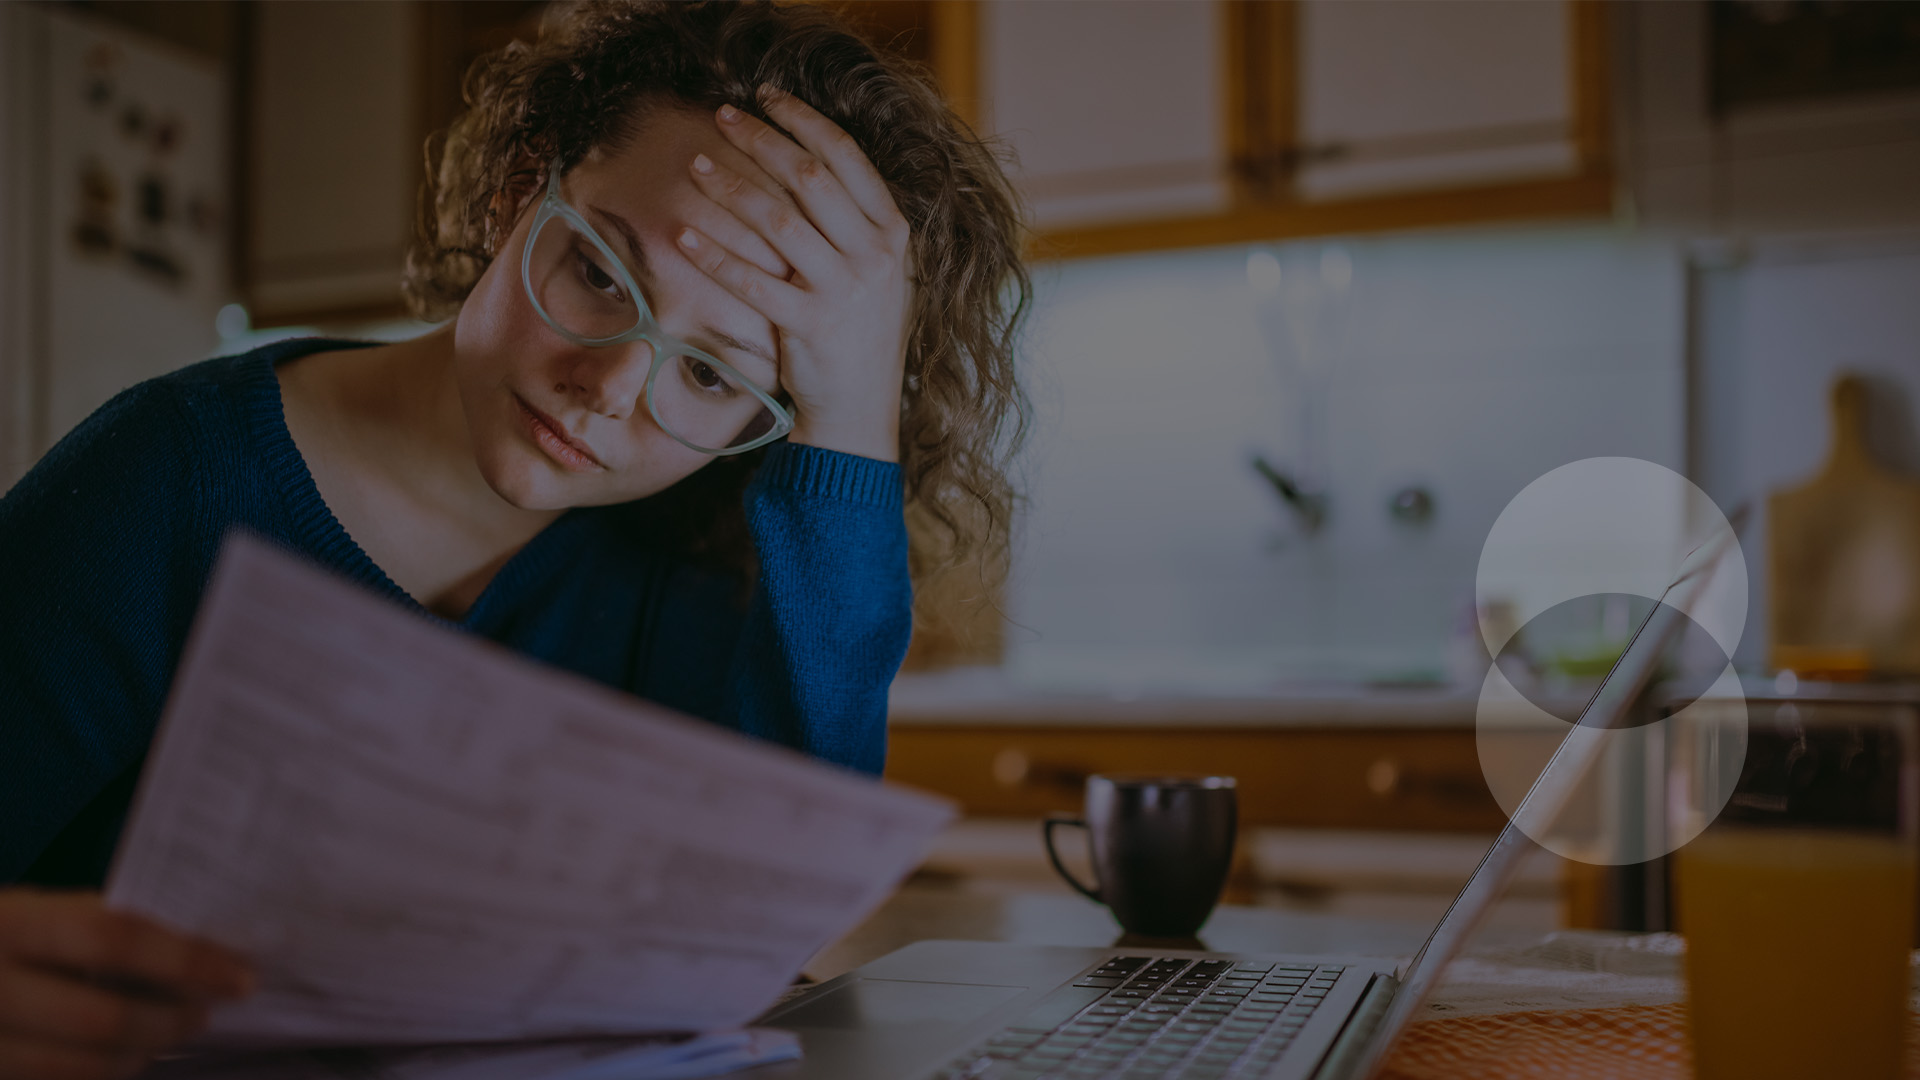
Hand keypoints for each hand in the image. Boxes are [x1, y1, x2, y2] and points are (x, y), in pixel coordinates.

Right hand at [0, 889, 252, 1079]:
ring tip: (164, 1035)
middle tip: (202, 1012)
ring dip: (139, 1056)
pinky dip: (97, 1075)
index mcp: (7, 923)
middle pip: (103, 1018)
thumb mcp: (26, 910)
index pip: (113, 937)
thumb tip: (190, 948)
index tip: (239, 974)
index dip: (185, 959)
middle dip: (169, 1021)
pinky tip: (117, 1057)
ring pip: (80, 1068)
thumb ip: (90, 926)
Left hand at [679, 85, 912, 462]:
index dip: (803, 120)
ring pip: (779, 222)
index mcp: (892, 233)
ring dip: (733, 188)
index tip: (765, 96)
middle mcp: (874, 256)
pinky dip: (715, 256)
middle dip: (762, 140)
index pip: (846, 157)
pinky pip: (754, 281)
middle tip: (722, 116)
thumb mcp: (877, 272)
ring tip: (698, 165)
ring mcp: (846, 291)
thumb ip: (853, 223)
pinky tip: (684, 235)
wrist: (861, 411)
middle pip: (810, 178)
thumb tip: (806, 162)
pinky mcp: (811, 326)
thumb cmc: (858, 335)